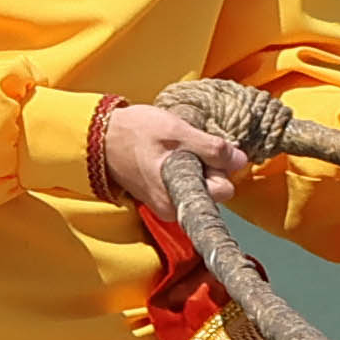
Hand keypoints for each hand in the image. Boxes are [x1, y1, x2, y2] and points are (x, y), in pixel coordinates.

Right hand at [92, 101, 213, 222]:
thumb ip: (212, 147)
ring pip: (202, 186)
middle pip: (215, 189)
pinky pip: (188, 185)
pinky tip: (170, 154)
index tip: (205, 150)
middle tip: (189, 145)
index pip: (224, 189)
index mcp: (178, 198)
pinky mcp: (161, 197)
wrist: (99, 136)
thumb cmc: (134, 133)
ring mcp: (166, 204)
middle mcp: (174, 208)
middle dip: (211, 167)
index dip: (221, 166)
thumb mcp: (177, 131)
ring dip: (198, 165)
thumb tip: (240, 159)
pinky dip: (186, 168)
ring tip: (177, 148)